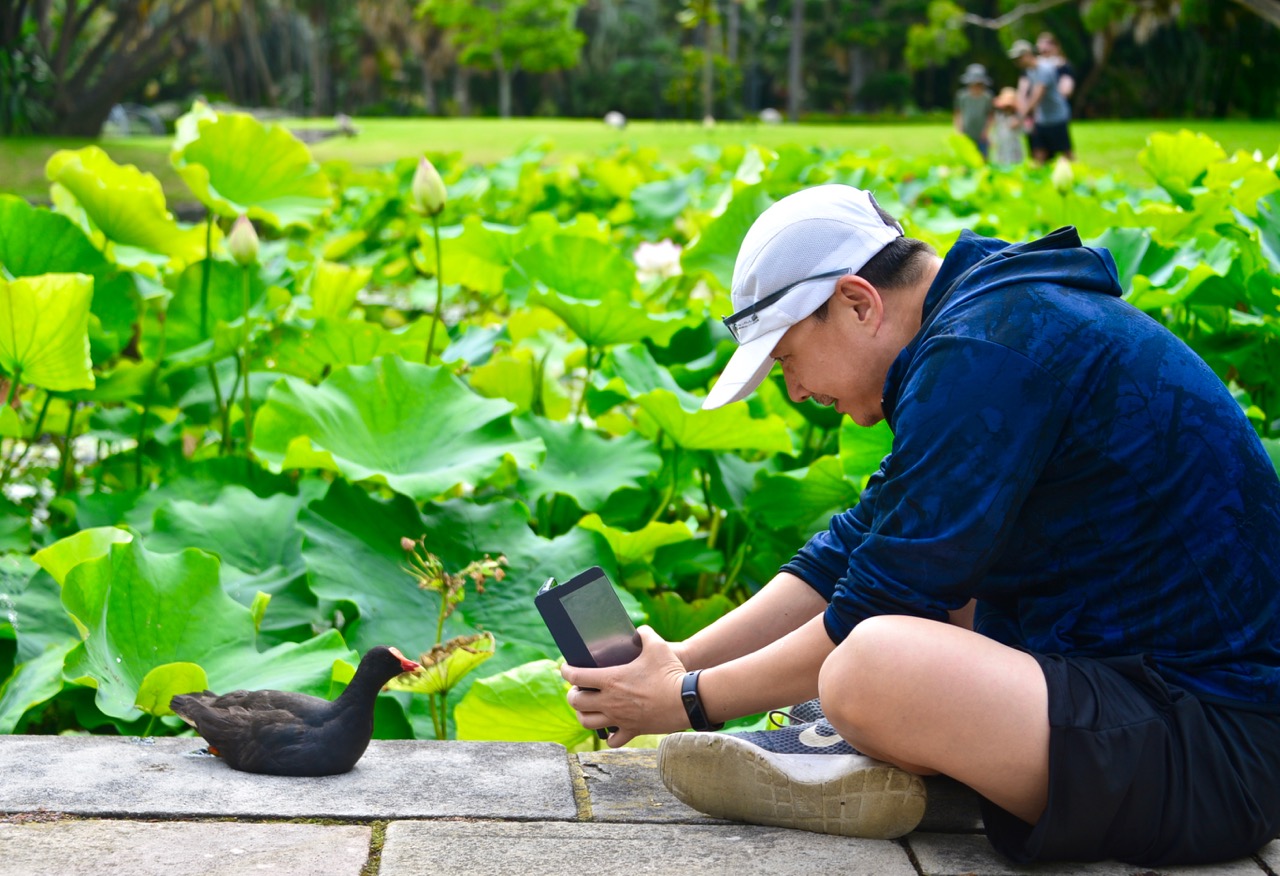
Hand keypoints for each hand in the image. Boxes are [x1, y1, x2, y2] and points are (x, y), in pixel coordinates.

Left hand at [560, 626, 690, 746]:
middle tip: (579, 689)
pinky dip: (609, 736)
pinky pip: (613, 741)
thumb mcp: (658, 646)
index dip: (566, 670)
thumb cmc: (671, 672)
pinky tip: (612, 728)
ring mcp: (619, 718)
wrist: (687, 700)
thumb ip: (645, 634)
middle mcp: (610, 701)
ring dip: (584, 715)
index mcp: (610, 680)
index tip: (566, 668)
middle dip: (572, 695)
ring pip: (587, 723)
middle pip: (575, 702)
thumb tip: (639, 631)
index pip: (575, 676)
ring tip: (589, 708)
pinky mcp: (633, 730)